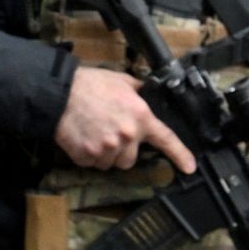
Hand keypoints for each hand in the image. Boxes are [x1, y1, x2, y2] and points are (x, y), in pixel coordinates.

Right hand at [54, 66, 195, 173]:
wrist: (59, 93)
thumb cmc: (90, 84)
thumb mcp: (122, 81)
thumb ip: (139, 93)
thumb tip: (147, 95)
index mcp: (141, 117)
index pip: (166, 140)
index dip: (180, 155)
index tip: (189, 168)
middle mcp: (127, 136)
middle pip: (130, 159)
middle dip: (122, 151)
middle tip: (108, 135)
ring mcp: (106, 148)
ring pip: (110, 163)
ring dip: (104, 154)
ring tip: (92, 135)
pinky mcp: (87, 155)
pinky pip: (91, 163)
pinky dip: (86, 154)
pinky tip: (81, 138)